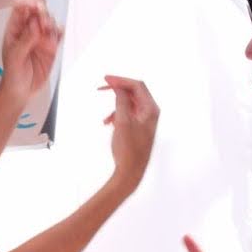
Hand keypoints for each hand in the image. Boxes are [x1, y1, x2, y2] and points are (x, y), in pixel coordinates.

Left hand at [0, 0, 60, 101]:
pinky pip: (57, 34)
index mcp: (15, 30)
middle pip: (37, 12)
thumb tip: (34, 24)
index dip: (27, 3)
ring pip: (49, 21)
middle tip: (43, 23)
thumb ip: (25, 40)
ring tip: (48, 31)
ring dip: (51, 22)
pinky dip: (60, 31)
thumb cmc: (12, 74)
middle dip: (42, 13)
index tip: (34, 5)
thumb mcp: (15, 56)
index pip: (20, 9)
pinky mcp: (50, 46)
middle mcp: (28, 31)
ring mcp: (40, 38)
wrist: (21, 90)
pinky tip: (58, 33)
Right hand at [100, 76, 158, 195]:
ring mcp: (145, 121)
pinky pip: (127, 114)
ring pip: (129, 104)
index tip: (105, 79)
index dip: (121, 80)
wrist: (131, 172)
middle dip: (117, 90)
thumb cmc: (128, 149)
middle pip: (134, 92)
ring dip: (115, 106)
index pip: (137, 86)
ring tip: (105, 118)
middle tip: (101, 88)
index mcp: (150, 109)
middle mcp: (150, 113)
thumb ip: (121, 101)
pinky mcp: (139, 128)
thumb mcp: (122, 121)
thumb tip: (119, 87)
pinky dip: (117, 115)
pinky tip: (108, 123)